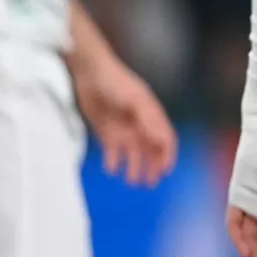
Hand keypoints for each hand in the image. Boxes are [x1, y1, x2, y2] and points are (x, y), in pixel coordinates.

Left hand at [75, 57, 177, 186]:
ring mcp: (123, 128)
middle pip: (150, 150)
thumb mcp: (135, 100)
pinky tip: (111, 170)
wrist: (89, 73)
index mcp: (151, 115)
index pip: (165, 139)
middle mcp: (139, 124)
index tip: (164, 171)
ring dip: (134, 168)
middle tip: (149, 183)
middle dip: (152, 167)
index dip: (167, 156)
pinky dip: (113, 162)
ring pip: (133, 154)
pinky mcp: (106, 131)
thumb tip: (163, 141)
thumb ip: (149, 120)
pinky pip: (112, 152)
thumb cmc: (116, 82)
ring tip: (131, 181)